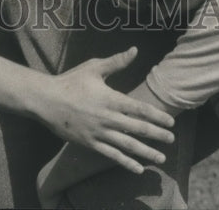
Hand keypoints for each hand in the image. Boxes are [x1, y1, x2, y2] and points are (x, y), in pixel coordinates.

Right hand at [31, 49, 174, 173]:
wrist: (46, 100)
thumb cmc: (71, 81)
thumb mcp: (93, 67)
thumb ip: (116, 61)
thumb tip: (135, 50)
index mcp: (110, 98)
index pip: (139, 109)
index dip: (157, 116)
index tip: (171, 122)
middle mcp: (107, 117)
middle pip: (138, 129)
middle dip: (157, 135)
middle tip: (172, 140)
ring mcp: (99, 133)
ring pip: (127, 145)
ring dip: (146, 152)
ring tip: (161, 157)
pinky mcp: (90, 143)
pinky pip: (111, 155)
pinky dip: (126, 162)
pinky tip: (138, 168)